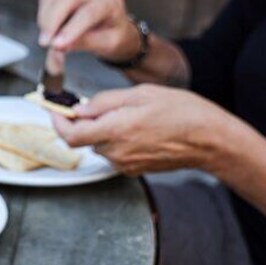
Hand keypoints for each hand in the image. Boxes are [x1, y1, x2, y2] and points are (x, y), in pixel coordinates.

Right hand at [37, 0, 139, 61]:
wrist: (115, 28)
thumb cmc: (114, 36)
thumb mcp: (107, 44)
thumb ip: (84, 43)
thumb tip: (59, 46)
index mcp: (111, 2)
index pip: (89, 12)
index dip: (71, 29)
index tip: (56, 45)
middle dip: (52, 21)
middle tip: (44, 43)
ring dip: (45, 18)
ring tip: (47, 39)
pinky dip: (43, 14)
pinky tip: (48, 29)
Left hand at [51, 85, 230, 175]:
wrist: (210, 140)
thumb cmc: (182, 112)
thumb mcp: (141, 94)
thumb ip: (104, 102)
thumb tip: (79, 109)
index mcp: (115, 131)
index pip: (70, 135)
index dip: (58, 123)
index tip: (55, 111)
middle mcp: (116, 152)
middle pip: (85, 139)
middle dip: (87, 122)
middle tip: (103, 106)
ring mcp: (124, 164)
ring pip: (100, 145)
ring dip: (105, 131)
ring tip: (133, 116)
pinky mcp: (133, 170)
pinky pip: (115, 153)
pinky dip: (118, 141)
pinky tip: (140, 130)